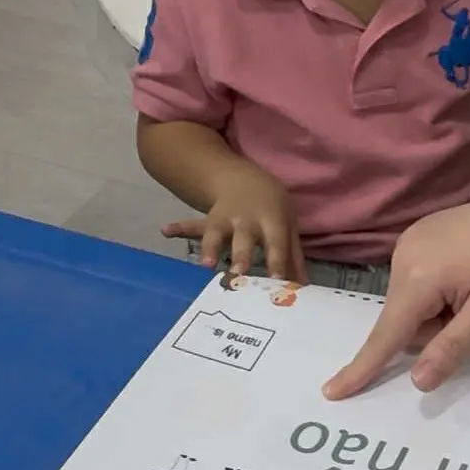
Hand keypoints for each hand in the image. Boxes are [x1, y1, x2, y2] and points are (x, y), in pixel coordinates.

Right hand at [163, 168, 307, 281]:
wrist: (247, 180)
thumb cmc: (272, 211)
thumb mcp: (288, 229)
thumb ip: (293, 259)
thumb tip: (303, 289)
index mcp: (272, 223)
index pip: (277, 244)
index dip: (277, 262)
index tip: (277, 281)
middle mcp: (248, 221)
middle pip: (244, 239)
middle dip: (240, 257)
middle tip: (238, 275)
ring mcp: (227, 220)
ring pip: (216, 233)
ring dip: (209, 247)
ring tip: (204, 264)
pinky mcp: (209, 221)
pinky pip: (194, 224)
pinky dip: (180, 228)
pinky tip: (166, 231)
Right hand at [323, 157, 469, 398]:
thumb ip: (451, 347)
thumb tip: (415, 381)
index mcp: (418, 276)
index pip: (386, 334)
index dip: (362, 368)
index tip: (332, 393)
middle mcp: (402, 255)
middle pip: (403, 319)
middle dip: (434, 329)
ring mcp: (409, 241)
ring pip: (411, 302)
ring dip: (437, 311)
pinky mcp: (420, 235)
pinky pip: (418, 280)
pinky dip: (438, 292)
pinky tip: (469, 274)